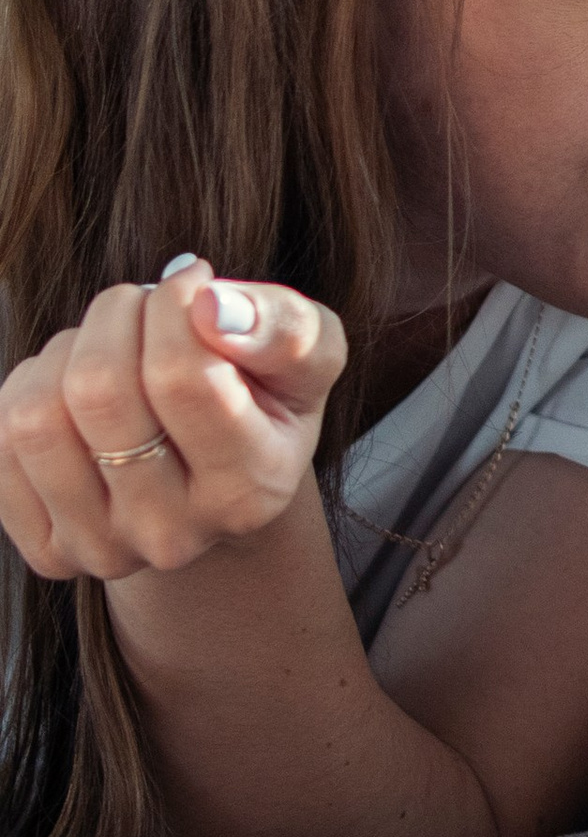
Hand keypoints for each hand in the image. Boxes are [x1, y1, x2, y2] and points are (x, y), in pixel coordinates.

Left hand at [0, 262, 345, 584]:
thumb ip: (284, 328)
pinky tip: (73, 391)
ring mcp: (103, 550)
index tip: (193, 285)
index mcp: (250, 490)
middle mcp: (175, 535)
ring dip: (68, 349)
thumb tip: (211, 308)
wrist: (216, 483)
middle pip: (99, 391)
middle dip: (116, 314)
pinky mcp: (46, 551)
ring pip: (38, 415)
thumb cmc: (263, 400)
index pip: (182, 378)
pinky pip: (0, 441)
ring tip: (110, 347)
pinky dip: (30, 389)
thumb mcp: (308, 356)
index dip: (175, 305)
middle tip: (145, 306)